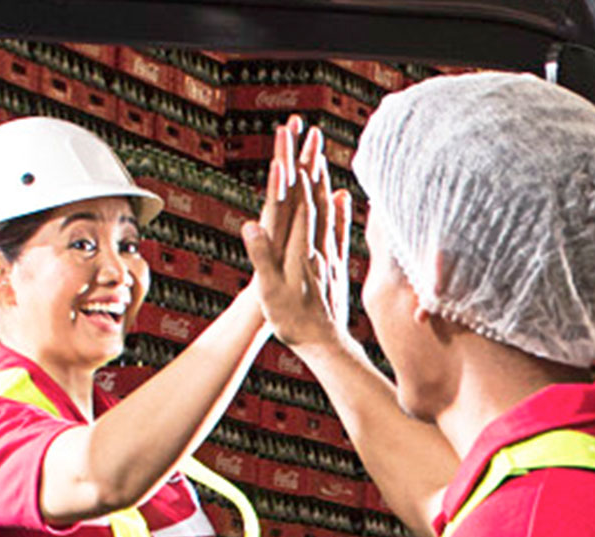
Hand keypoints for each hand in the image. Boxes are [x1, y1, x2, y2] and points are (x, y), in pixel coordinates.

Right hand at [243, 126, 351, 350]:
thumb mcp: (272, 293)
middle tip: (309, 135)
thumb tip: (252, 225)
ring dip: (324, 179)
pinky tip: (342, 195)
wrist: (325, 343)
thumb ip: (263, 258)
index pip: (296, 202)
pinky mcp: (337, 263)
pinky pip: (340, 230)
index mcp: (299, 249)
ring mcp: (330, 253)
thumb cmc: (295, 322)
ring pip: (328, 208)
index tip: (289, 146)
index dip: (292, 173)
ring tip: (321, 154)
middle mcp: (317, 246)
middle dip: (310, 164)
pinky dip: (340, 209)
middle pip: (314, 197)